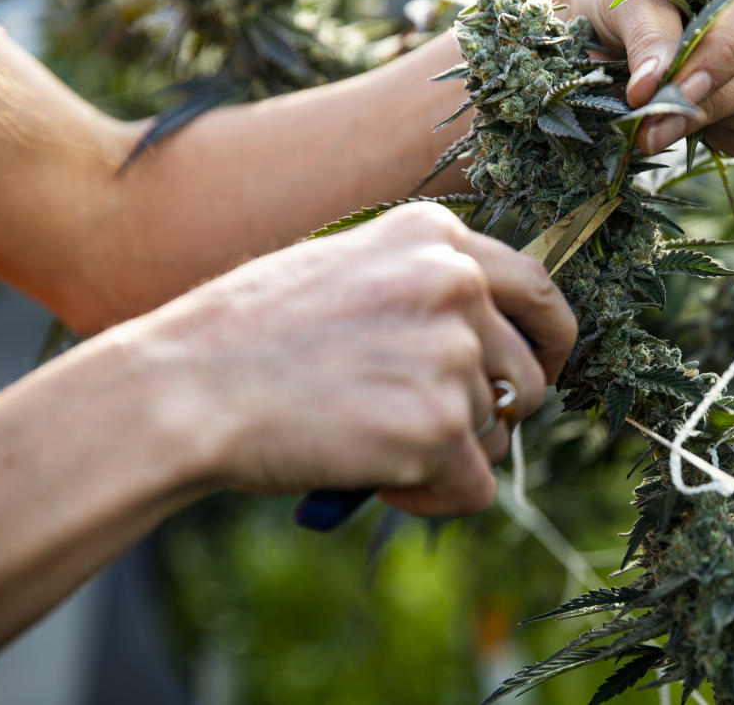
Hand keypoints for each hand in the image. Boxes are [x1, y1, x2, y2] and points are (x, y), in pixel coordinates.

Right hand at [147, 202, 576, 515]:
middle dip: (494, 412)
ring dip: (448, 454)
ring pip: (497, 434)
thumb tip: (487, 345)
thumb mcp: (346, 270)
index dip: (549, 343)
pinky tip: (373, 476)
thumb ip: (422, 291)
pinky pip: (474, 487)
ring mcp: (452, 354)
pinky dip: (431, 497)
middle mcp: (457, 284)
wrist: (184, 386)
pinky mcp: (439, 427)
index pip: (539, 291)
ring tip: (372, 443)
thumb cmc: (247, 335)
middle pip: (529, 375)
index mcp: (435, 236)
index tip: (541, 372)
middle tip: (440, 431)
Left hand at [541, 0, 733, 156]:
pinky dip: (718, 138)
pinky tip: (685, 118)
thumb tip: (651, 90)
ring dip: (713, 123)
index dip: (724, 55)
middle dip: (710, 102)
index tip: (676, 89)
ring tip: (659, 118)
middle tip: (651, 125)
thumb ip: (647, 36)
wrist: (622, 15)